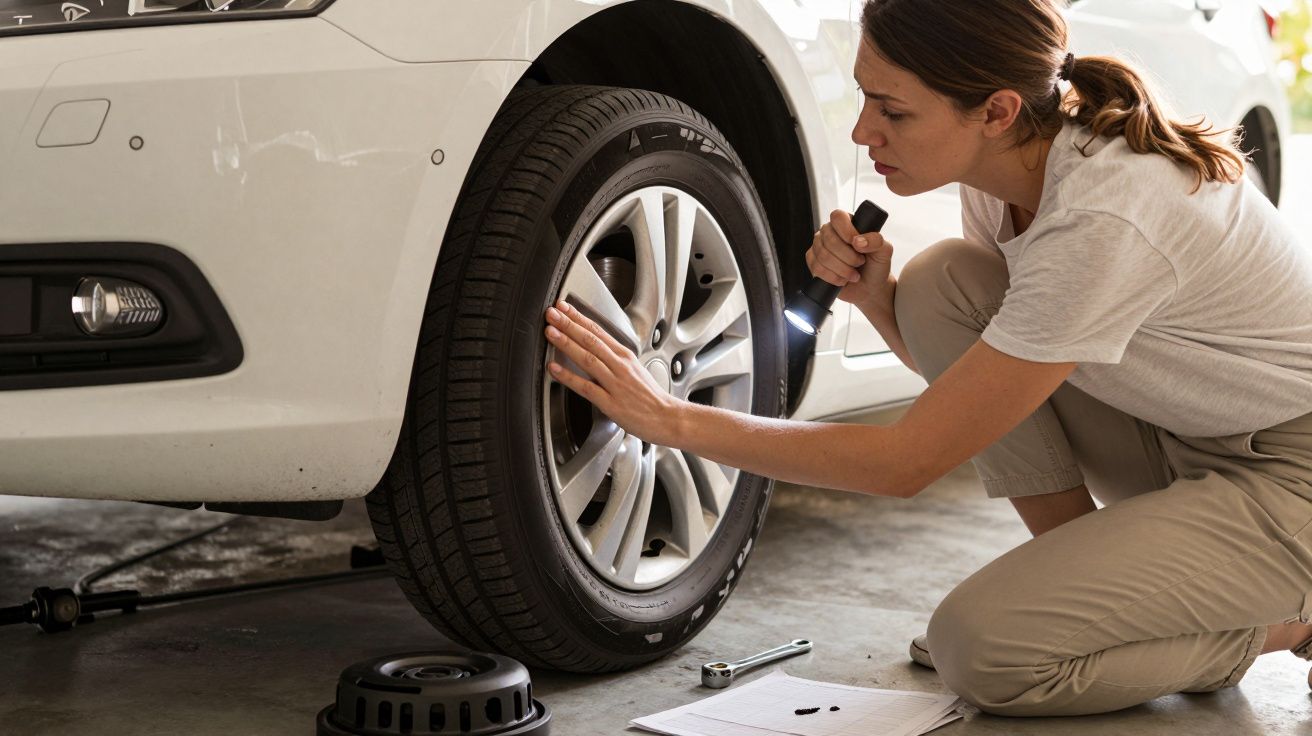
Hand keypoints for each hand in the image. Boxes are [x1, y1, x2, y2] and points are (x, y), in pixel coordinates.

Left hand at [543, 300, 685, 446]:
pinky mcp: (610, 402)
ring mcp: (614, 383)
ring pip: (587, 358)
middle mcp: (619, 366)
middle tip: (552, 313)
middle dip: (569, 324)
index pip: (599, 331)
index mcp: (625, 356)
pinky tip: (555, 369)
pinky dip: (568, 377)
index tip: (564, 307)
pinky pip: (585, 387)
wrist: (667, 417)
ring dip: (567, 343)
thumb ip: (615, 359)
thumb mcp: (635, 369)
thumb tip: (596, 350)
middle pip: (591, 339)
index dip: (579, 318)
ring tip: (551, 332)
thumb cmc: (650, 397)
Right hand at [804, 208, 896, 309]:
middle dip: (848, 256)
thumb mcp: (884, 251)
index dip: (846, 231)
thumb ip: (876, 241)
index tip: (857, 245)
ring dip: (842, 269)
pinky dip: (833, 277)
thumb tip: (858, 241)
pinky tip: (842, 279)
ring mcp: (819, 247)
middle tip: (859, 263)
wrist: (869, 288)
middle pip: (829, 239)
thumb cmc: (876, 267)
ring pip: (823, 255)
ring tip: (853, 273)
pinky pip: (817, 268)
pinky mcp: (814, 263)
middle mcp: (830, 233)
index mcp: (847, 224)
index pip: (838, 217)